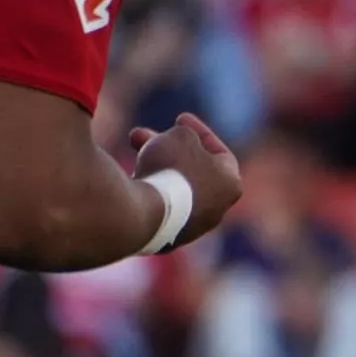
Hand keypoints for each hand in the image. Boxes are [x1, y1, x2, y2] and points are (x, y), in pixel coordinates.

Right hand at [130, 114, 243, 245]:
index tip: (180, 117)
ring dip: (152, 164)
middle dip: (167, 147)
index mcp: (230, 185)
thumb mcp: (180, 136)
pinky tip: (125, 178)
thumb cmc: (168, 170)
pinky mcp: (163, 238)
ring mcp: (189, 228)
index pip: (219, 153)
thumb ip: (185, 134)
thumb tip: (179, 142)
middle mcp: (215, 210)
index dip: (199, 132)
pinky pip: (154, 206)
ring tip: (131, 147)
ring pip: (170, 187)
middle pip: (191, 170)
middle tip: (140, 134)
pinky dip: (144, 188)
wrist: (140, 215)